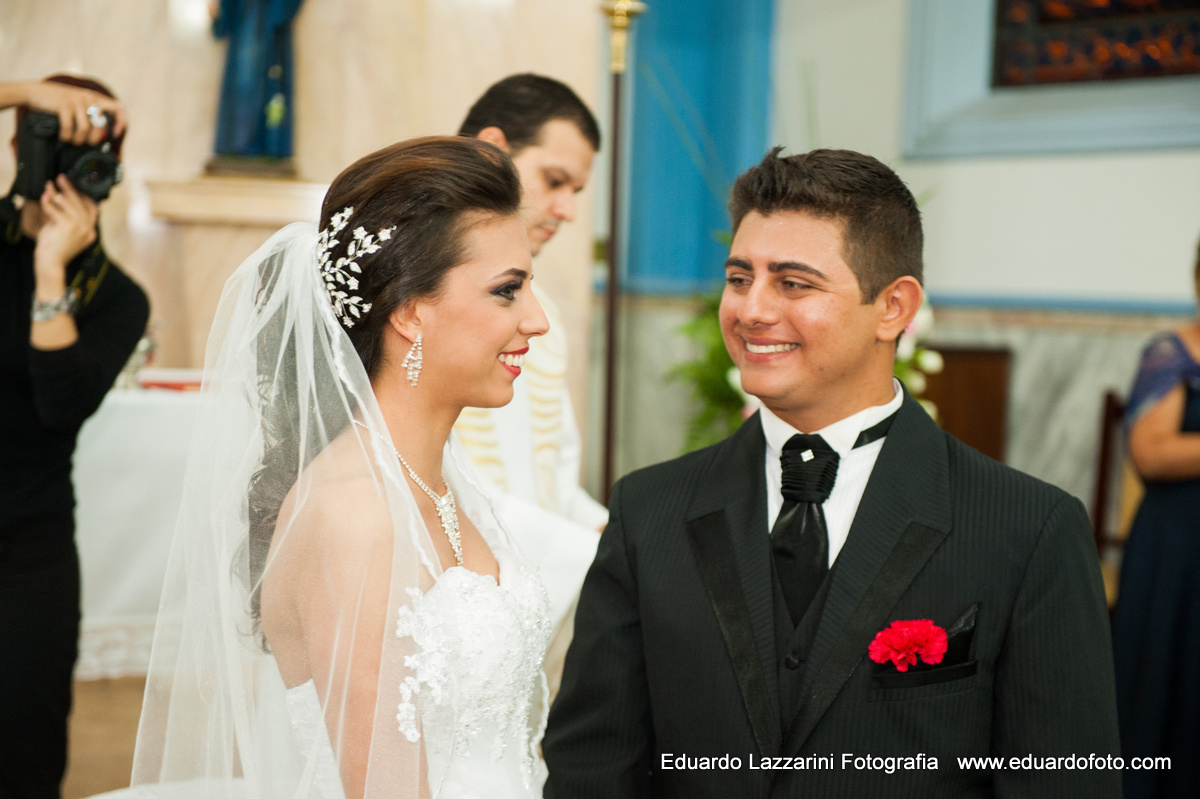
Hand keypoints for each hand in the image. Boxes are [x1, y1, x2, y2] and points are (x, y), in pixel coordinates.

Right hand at [21, 80, 125, 144]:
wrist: (34, 91)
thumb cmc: (57, 102)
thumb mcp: (78, 104)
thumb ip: (90, 114)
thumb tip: (101, 137)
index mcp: (95, 98)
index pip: (118, 108)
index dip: (121, 122)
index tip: (115, 134)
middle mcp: (88, 98)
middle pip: (100, 126)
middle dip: (93, 140)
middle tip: (84, 144)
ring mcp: (76, 100)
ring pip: (85, 129)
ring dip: (78, 140)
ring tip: (72, 141)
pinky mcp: (63, 104)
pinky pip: (70, 127)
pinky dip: (67, 136)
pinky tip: (63, 137)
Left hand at [33, 176, 97, 292]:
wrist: (51, 263)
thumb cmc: (56, 249)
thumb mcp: (65, 232)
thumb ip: (67, 217)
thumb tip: (60, 198)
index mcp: (90, 232)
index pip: (93, 210)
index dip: (85, 196)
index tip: (76, 187)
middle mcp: (88, 229)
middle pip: (82, 203)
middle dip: (71, 189)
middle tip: (62, 178)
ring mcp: (79, 228)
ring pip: (70, 203)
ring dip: (59, 192)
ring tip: (51, 184)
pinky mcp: (67, 226)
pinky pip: (56, 209)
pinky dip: (48, 202)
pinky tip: (44, 196)